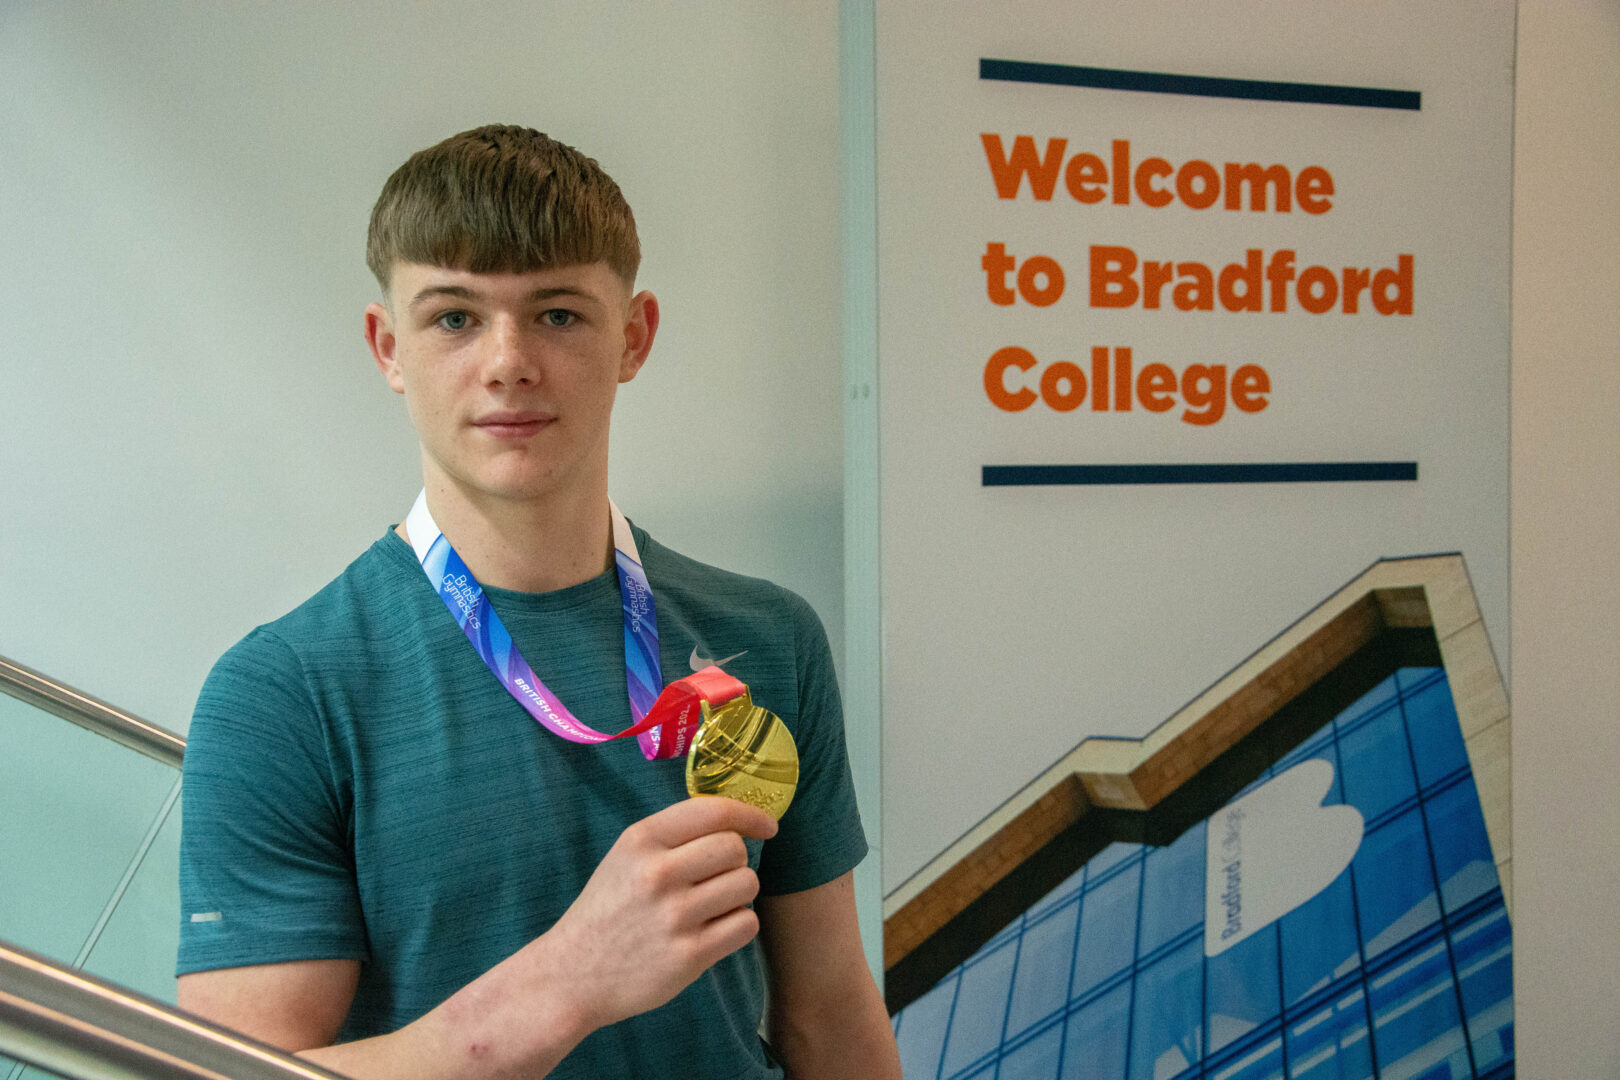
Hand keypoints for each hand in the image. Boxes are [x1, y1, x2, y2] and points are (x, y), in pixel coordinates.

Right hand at [552, 796, 777, 1027]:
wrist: (572, 975)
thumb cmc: (608, 910)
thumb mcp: (626, 857)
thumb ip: (674, 836)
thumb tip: (737, 822)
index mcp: (641, 841)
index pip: (713, 811)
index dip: (750, 815)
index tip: (767, 826)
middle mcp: (658, 873)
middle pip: (735, 849)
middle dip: (736, 862)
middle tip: (717, 878)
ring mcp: (674, 916)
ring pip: (747, 885)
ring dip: (738, 895)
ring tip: (712, 907)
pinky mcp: (690, 955)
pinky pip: (746, 924)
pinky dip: (738, 926)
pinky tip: (713, 931)